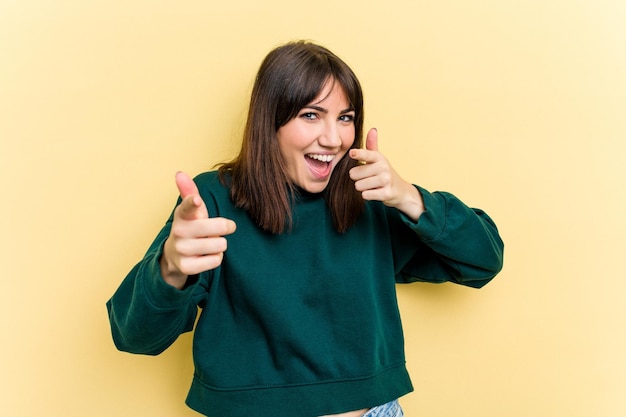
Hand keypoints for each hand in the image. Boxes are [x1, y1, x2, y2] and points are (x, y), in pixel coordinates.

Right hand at [160, 172, 236, 288]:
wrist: (174, 256)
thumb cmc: (190, 227)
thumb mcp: (190, 210)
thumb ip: (189, 192)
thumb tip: (179, 173)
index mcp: (182, 214)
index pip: (187, 206)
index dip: (192, 202)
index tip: (196, 200)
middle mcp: (179, 231)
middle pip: (219, 227)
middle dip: (225, 227)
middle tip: (219, 229)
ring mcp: (181, 250)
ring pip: (220, 244)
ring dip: (219, 244)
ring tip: (208, 243)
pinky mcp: (186, 267)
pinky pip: (216, 260)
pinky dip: (215, 258)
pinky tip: (205, 256)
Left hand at [349, 128, 424, 220]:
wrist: (400, 190)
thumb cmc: (383, 172)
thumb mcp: (378, 158)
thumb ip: (372, 145)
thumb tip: (373, 129)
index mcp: (379, 157)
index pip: (367, 154)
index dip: (359, 154)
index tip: (352, 153)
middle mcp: (383, 167)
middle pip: (354, 174)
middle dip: (357, 178)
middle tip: (368, 178)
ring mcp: (386, 180)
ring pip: (358, 186)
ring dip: (362, 187)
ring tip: (372, 185)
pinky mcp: (386, 193)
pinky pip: (365, 195)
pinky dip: (367, 195)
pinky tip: (375, 192)